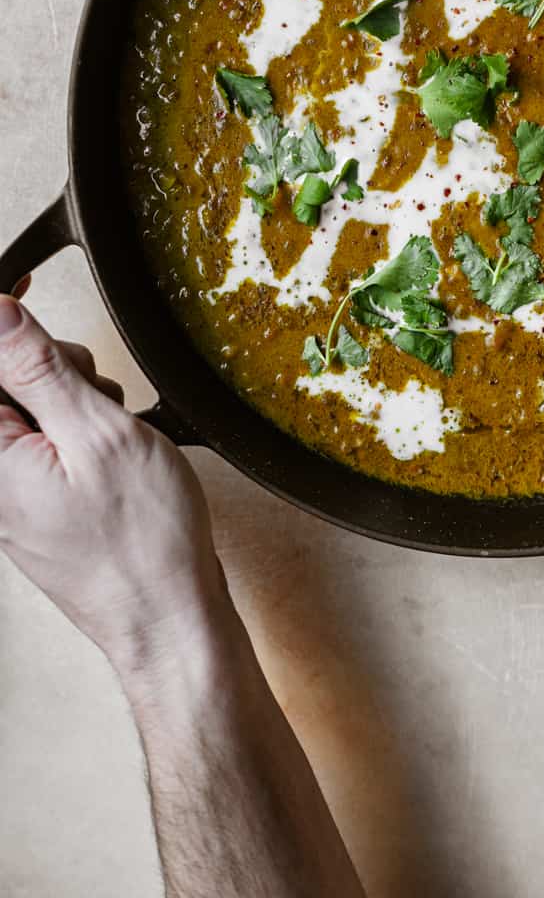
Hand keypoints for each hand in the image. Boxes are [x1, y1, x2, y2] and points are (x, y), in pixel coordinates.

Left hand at [0, 292, 224, 671]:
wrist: (168, 618)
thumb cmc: (141, 543)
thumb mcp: (99, 433)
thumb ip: (37, 369)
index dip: (4, 321)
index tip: (29, 283)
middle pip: (2, 381)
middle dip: (48, 364)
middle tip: (93, 388)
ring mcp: (8, 492)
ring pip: (26, 407)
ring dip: (70, 396)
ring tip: (111, 426)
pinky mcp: (31, 501)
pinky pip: (43, 439)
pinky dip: (77, 427)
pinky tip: (111, 446)